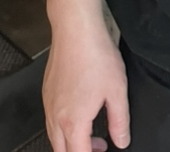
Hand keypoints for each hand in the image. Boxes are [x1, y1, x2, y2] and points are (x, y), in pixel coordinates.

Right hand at [43, 22, 130, 151]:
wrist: (76, 30)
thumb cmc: (96, 56)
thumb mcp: (117, 91)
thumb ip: (119, 121)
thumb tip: (121, 141)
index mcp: (74, 122)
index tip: (103, 150)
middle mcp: (56, 117)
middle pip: (62, 151)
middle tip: (100, 146)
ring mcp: (48, 103)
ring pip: (54, 136)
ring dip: (71, 141)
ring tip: (92, 130)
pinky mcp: (47, 90)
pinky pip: (51, 119)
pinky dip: (64, 125)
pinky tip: (79, 112)